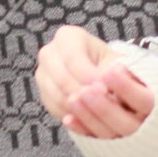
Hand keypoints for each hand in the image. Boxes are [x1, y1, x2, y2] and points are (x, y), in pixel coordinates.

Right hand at [35, 25, 150, 138]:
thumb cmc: (108, 63)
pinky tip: (87, 119)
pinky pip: (54, 108)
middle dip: (82, 95)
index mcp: (66, 36)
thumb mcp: (115, 62)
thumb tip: (110, 90)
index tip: (105, 89)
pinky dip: (71, 116)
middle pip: (61, 78)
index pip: (73, 59)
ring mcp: (42, 74)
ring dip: (77, 108)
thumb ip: (113, 74)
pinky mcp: (43, 93)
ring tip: (97, 115)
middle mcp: (49, 53)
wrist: (97, 71)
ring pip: (56, 96)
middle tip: (102, 106)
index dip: (88, 76)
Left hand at [65, 63, 153, 139]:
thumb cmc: (130, 75)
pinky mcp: (110, 147)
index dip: (126, 88)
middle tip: (86, 90)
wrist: (127, 95)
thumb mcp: (132, 68)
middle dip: (104, 108)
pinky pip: (94, 142)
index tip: (108, 72)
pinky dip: (81, 130)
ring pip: (109, 135)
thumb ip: (126, 71)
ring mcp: (127, 139)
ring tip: (73, 99)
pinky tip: (68, 118)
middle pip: (127, 125)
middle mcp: (146, 128)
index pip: (145, 101)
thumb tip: (112, 71)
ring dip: (90, 118)